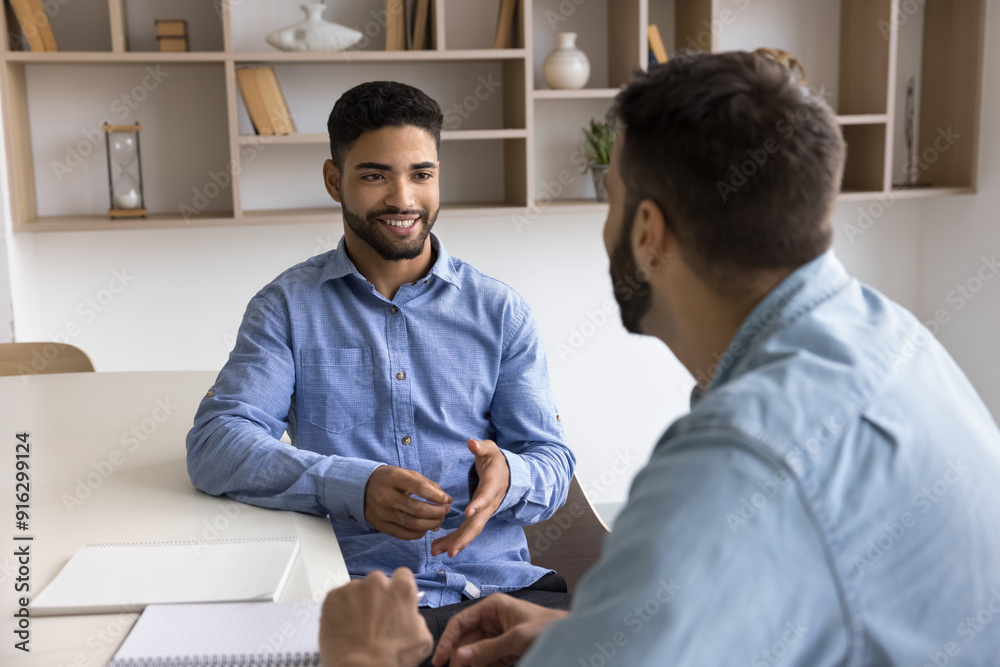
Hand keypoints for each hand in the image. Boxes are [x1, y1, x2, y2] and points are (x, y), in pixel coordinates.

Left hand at [320, 567, 432, 666]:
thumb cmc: (389, 658)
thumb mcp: (422, 639)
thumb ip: (416, 617)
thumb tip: (409, 614)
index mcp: (401, 589)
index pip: (402, 576)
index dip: (397, 590)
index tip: (393, 600)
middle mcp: (377, 582)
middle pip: (377, 582)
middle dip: (375, 597)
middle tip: (373, 618)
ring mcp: (352, 588)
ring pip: (356, 590)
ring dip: (357, 603)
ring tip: (356, 627)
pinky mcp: (332, 597)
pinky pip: (337, 599)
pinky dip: (339, 610)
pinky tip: (343, 627)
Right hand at [365, 466, 451, 539]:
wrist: (361, 487)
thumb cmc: (389, 479)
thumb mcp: (406, 473)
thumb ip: (426, 484)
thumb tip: (445, 499)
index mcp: (394, 478)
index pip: (421, 488)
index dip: (438, 496)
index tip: (447, 499)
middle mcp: (386, 496)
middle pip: (418, 509)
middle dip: (438, 512)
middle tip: (446, 510)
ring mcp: (382, 513)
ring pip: (413, 524)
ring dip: (431, 524)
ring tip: (439, 519)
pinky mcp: (381, 526)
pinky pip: (404, 534)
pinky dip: (419, 533)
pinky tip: (425, 528)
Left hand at [431, 439, 509, 557]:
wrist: (507, 474)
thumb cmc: (495, 461)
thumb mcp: (490, 449)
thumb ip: (481, 447)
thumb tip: (472, 443)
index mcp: (493, 485)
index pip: (486, 496)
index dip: (479, 505)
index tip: (468, 513)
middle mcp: (489, 503)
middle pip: (478, 523)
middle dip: (464, 537)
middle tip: (450, 550)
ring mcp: (484, 513)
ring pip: (470, 531)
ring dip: (454, 543)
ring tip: (436, 552)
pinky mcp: (477, 517)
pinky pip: (466, 531)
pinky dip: (453, 540)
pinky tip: (438, 547)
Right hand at [431, 594, 566, 666]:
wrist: (571, 638)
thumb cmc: (548, 628)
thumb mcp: (516, 639)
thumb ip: (487, 649)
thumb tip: (459, 658)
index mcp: (492, 607)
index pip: (461, 622)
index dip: (447, 640)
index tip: (439, 660)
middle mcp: (492, 620)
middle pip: (465, 641)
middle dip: (460, 658)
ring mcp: (497, 636)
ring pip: (474, 653)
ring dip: (471, 664)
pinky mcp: (504, 651)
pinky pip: (485, 660)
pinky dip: (482, 666)